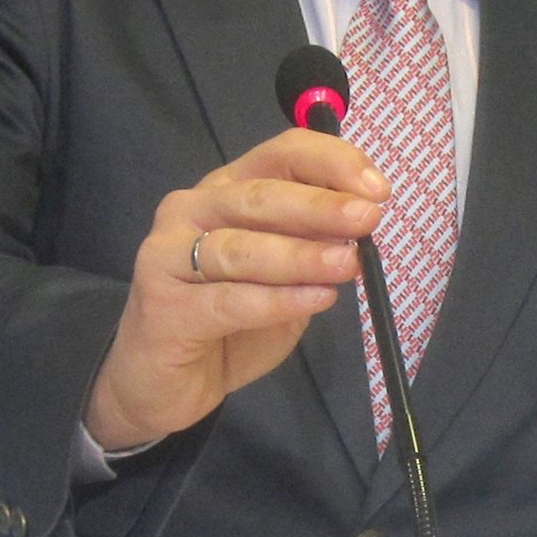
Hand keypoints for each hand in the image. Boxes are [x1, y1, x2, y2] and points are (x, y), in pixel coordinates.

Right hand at [83, 128, 388, 449]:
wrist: (160, 384)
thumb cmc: (227, 322)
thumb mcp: (282, 277)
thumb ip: (310, 246)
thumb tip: (359, 228)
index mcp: (228, 188)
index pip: (281, 153)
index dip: (330, 163)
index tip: (376, 189)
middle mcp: (193, 207)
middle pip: (261, 195)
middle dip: (320, 205)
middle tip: (366, 218)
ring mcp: (168, 252)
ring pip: (242, 247)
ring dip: (301, 254)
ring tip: (348, 263)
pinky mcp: (161, 304)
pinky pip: (228, 299)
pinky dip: (276, 299)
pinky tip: (315, 300)